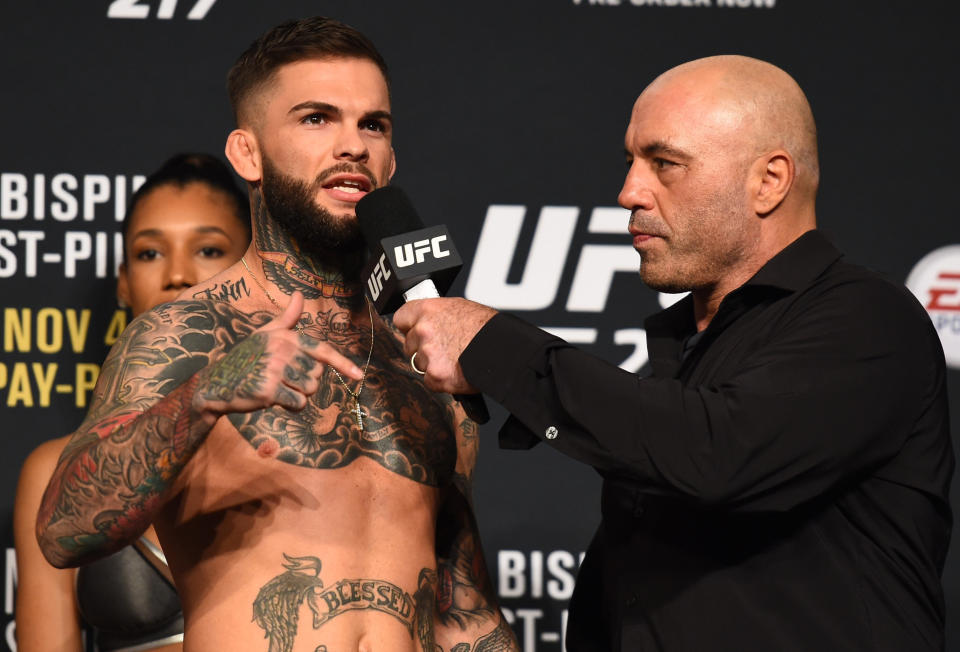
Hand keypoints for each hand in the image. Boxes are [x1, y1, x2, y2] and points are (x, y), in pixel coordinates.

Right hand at [195, 292, 361, 416]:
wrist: (217, 383)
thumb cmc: (246, 358)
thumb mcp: (266, 334)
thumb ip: (287, 318)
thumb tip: (299, 294)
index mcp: (286, 337)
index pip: (322, 350)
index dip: (343, 364)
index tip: (359, 376)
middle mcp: (282, 350)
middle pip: (317, 376)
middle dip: (304, 382)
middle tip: (281, 379)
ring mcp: (275, 370)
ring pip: (309, 391)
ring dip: (297, 395)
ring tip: (276, 387)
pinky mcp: (269, 390)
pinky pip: (297, 404)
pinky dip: (290, 406)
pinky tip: (272, 399)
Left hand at [393, 298, 495, 393]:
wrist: (504, 349)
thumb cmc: (488, 328)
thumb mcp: (460, 308)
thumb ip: (437, 316)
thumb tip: (430, 322)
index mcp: (428, 310)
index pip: (401, 318)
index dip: (409, 326)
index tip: (414, 330)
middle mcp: (423, 331)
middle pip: (409, 344)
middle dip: (422, 348)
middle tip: (443, 349)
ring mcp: (428, 355)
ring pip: (419, 364)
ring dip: (433, 365)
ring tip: (455, 360)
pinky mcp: (436, 376)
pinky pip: (430, 381)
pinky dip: (442, 380)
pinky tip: (457, 372)